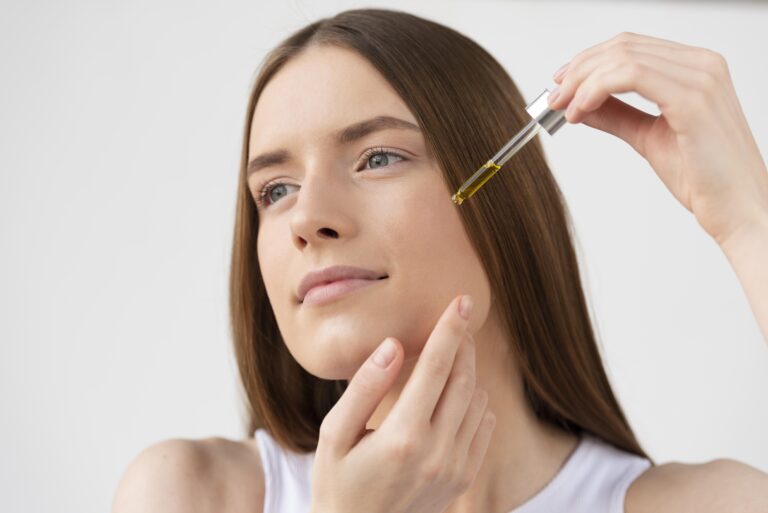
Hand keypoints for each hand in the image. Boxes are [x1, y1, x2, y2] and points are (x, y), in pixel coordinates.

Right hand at [310, 295, 495, 512]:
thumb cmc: (337, 482)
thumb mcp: (335, 434)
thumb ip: (365, 387)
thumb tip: (393, 346)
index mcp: (403, 437)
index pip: (437, 368)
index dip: (450, 330)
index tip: (461, 301)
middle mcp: (437, 452)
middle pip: (464, 380)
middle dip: (463, 344)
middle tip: (457, 319)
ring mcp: (455, 468)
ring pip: (477, 401)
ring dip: (468, 372)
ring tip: (447, 358)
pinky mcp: (464, 479)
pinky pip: (483, 426)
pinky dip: (475, 402)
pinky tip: (453, 396)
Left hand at [547, 32, 767, 247]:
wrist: (737, 209)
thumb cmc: (704, 178)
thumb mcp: (648, 138)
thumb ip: (617, 116)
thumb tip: (580, 105)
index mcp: (696, 68)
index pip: (631, 46)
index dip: (589, 62)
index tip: (561, 85)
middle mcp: (702, 64)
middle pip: (623, 46)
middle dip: (579, 71)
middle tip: (554, 98)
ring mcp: (701, 78)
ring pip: (623, 58)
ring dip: (582, 82)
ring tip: (564, 109)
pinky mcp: (693, 100)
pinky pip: (631, 76)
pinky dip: (596, 89)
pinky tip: (580, 110)